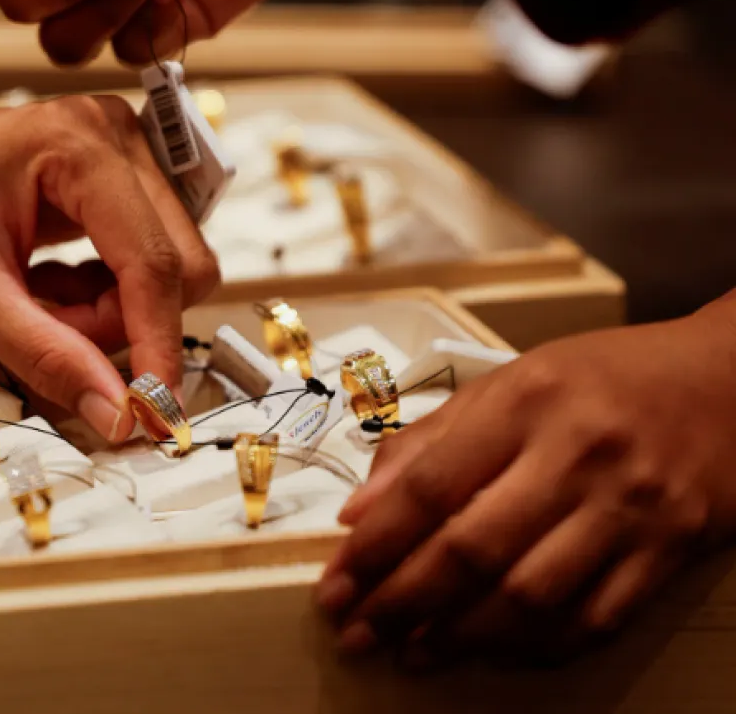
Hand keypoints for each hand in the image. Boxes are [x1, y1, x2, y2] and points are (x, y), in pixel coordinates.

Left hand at [0, 96, 218, 439]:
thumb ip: (48, 355)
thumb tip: (119, 413)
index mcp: (80, 146)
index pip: (154, 264)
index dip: (157, 347)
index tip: (152, 414)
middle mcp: (113, 136)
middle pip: (175, 264)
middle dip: (119, 323)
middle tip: (47, 333)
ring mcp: (117, 153)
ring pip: (162, 268)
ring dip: (106, 312)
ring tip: (31, 304)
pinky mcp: (110, 177)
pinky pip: (138, 259)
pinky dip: (98, 295)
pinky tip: (40, 286)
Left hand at [315, 304, 735, 664]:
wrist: (730, 380)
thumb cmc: (602, 380)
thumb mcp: (510, 383)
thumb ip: (430, 442)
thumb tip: (358, 511)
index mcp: (524, 401)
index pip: (430, 485)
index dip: (375, 544)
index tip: (336, 581)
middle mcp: (577, 454)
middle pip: (473, 548)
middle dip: (402, 601)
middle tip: (358, 632)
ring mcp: (630, 507)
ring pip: (531, 595)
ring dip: (461, 636)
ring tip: (412, 652)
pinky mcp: (672, 549)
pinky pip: (595, 617)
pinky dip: (536, 646)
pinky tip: (491, 652)